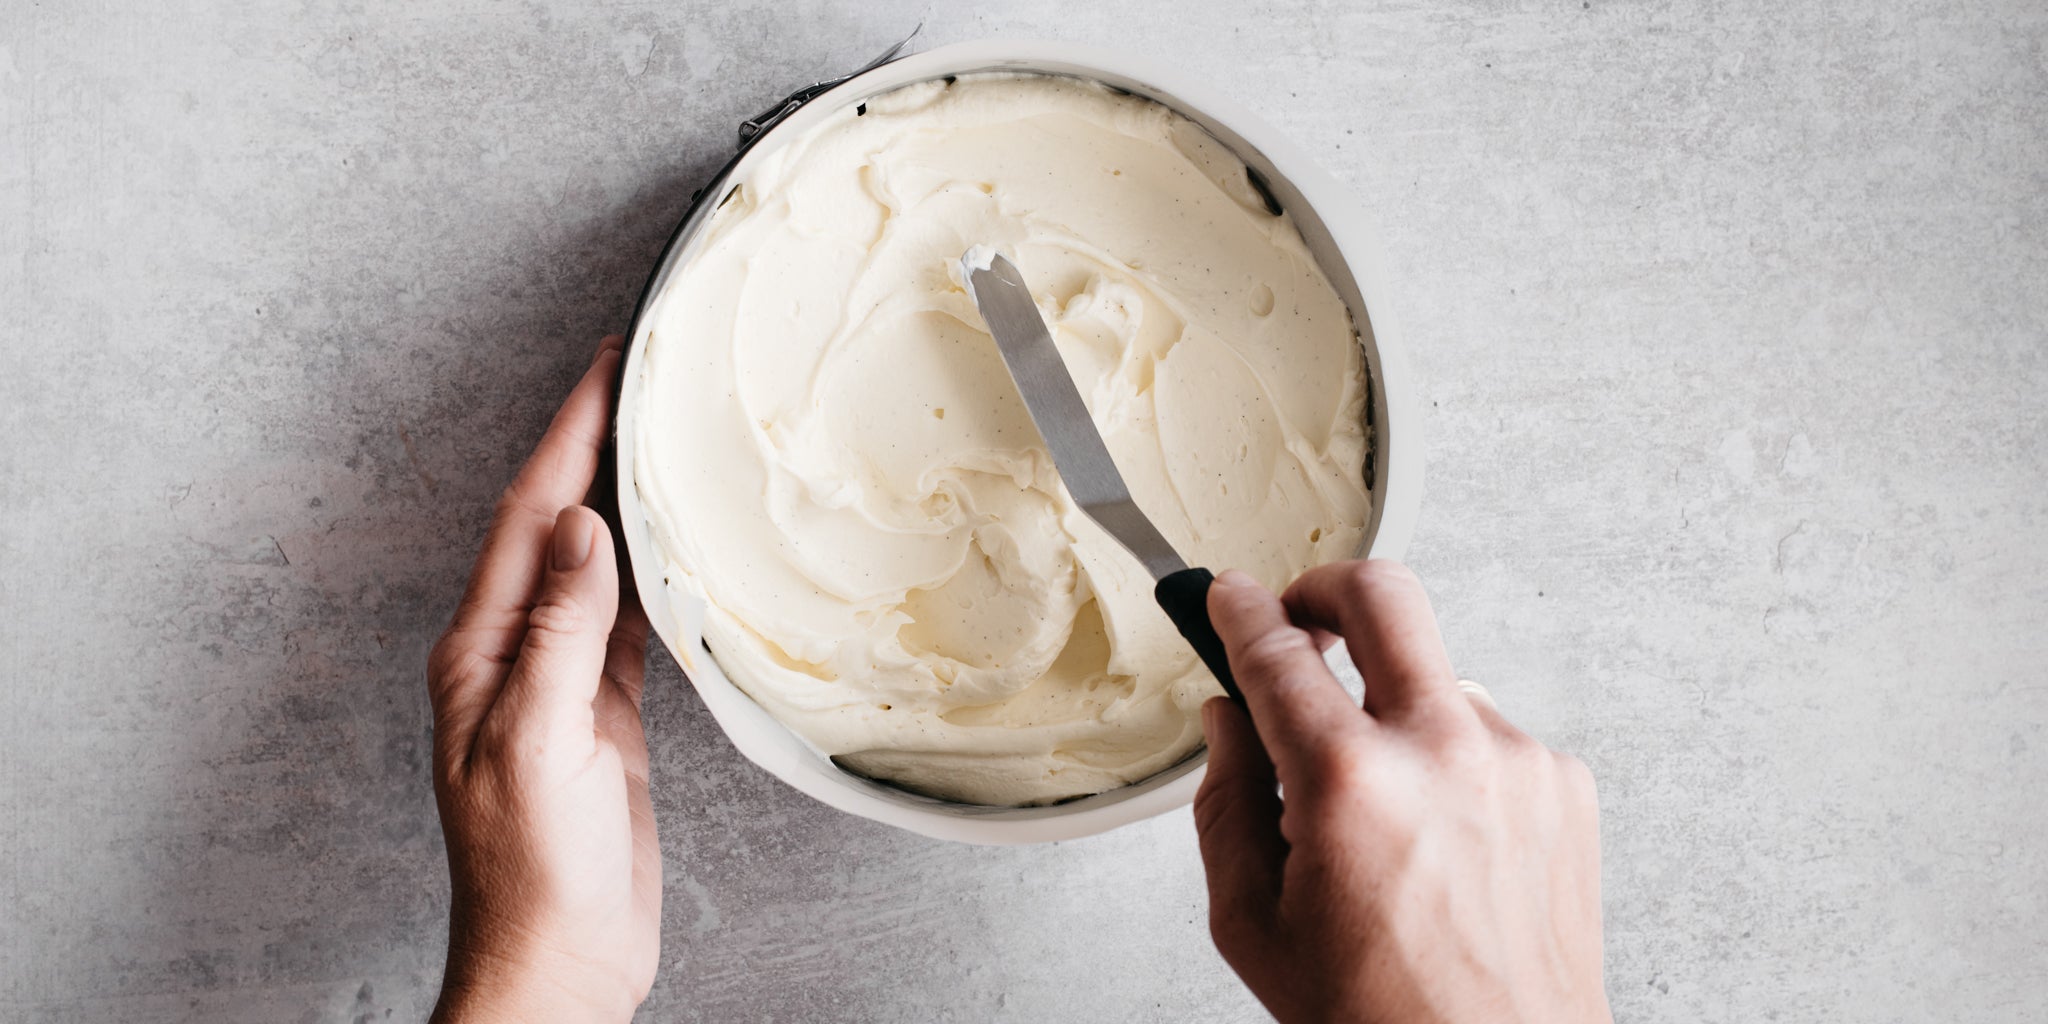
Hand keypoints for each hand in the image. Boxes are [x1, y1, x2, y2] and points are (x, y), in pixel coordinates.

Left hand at [425, 336, 658, 1022]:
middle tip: (635, 376)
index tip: (603, 368)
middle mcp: (515, 655)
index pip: (527, 519)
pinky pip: (628, 621)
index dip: (566, 437)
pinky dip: (652, 572)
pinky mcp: (604, 715)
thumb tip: (577, 527)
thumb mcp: (541, 741)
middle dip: (590, 446)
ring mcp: (560, 684)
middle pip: (556, 526)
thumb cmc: (533, 873)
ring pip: (594, 566)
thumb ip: (561, 632)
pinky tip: (674, 546)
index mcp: (483, 653)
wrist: (560, 961)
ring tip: (658, 437)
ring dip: (623, 499)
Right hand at [1193, 562, 1607, 1023]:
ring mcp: (1517, 761)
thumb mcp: (1253, 922)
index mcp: (1350, 782)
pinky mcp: (1564, 785)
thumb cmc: (1382, 1020)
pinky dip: (1450, 764)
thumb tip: (1231, 722)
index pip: (1277, 650)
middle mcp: (1443, 750)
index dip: (1239, 611)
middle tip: (1298, 618)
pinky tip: (1437, 839)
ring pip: (1436, 679)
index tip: (1227, 598)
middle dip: (1325, 589)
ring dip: (1394, 711)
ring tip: (1379, 805)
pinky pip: (1487, 736)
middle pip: (1383, 596)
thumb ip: (1227, 801)